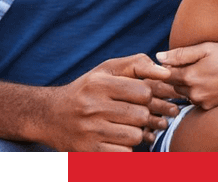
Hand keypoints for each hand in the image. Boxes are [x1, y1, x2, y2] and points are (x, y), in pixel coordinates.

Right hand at [44, 54, 178, 151]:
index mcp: (99, 84)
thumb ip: (138, 64)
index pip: (143, 92)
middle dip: (144, 115)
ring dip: (136, 132)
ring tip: (126, 126)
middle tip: (137, 113)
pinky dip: (126, 148)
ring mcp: (89, 133)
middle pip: (141, 116)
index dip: (148, 95)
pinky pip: (124, 154)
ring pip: (135, 136)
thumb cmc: (88, 89)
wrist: (51, 116)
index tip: (141, 96)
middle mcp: (92, 108)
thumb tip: (167, 73)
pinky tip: (117, 140)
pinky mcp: (88, 153)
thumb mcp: (108, 69)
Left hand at [157, 43, 217, 109]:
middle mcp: (194, 93)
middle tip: (190, 64)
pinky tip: (210, 80)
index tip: (168, 62)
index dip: (164, 67)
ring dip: (188, 83)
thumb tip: (158, 57)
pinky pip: (196, 98)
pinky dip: (198, 90)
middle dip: (177, 75)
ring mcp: (202, 102)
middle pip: (174, 85)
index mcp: (190, 76)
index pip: (165, 75)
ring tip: (203, 71)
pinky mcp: (210, 107)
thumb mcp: (207, 49)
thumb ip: (181, 54)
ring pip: (185, 92)